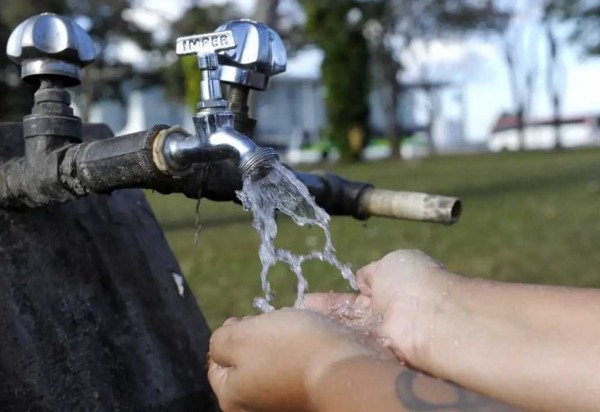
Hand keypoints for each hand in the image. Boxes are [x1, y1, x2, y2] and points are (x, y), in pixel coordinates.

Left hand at [207, 308, 382, 411]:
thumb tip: (222, 344)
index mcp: (232, 398)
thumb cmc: (289, 349)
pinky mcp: (307, 399)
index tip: (246, 318)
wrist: (346, 370)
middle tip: (271, 323)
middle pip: (245, 365)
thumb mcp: (241, 336)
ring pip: (272, 366)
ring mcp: (283, 405)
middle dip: (255, 340)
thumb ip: (220, 340)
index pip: (216, 364)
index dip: (229, 335)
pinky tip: (310, 344)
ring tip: (294, 331)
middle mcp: (255, 409)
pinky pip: (295, 372)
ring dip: (279, 346)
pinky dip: (299, 356)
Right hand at [305, 249, 461, 364]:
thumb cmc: (413, 283)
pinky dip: (331, 342)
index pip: (355, 295)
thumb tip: (361, 278)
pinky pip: (350, 347)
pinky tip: (309, 339)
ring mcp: (379, 336)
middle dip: (323, 314)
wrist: (430, 318)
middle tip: (297, 312)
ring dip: (324, 328)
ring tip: (296, 324)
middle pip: (347, 316)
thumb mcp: (390, 263)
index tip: (309, 299)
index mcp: (389, 288)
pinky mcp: (376, 355)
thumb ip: (372, 272)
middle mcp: (383, 315)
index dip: (333, 299)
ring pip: (346, 331)